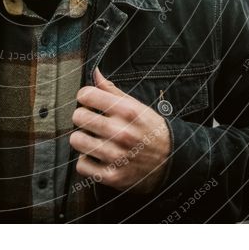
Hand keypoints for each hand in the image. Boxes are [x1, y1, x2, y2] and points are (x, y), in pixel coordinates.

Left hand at [70, 68, 170, 194]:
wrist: (172, 161)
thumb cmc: (151, 130)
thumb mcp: (137, 106)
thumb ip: (112, 90)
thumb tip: (95, 73)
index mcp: (127, 111)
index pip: (87, 95)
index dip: (85, 97)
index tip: (89, 102)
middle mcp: (121, 132)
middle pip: (78, 116)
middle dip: (82, 117)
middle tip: (91, 122)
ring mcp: (116, 156)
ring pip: (76, 140)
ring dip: (82, 139)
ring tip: (93, 139)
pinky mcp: (112, 176)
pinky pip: (81, 165)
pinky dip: (86, 162)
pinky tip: (96, 157)